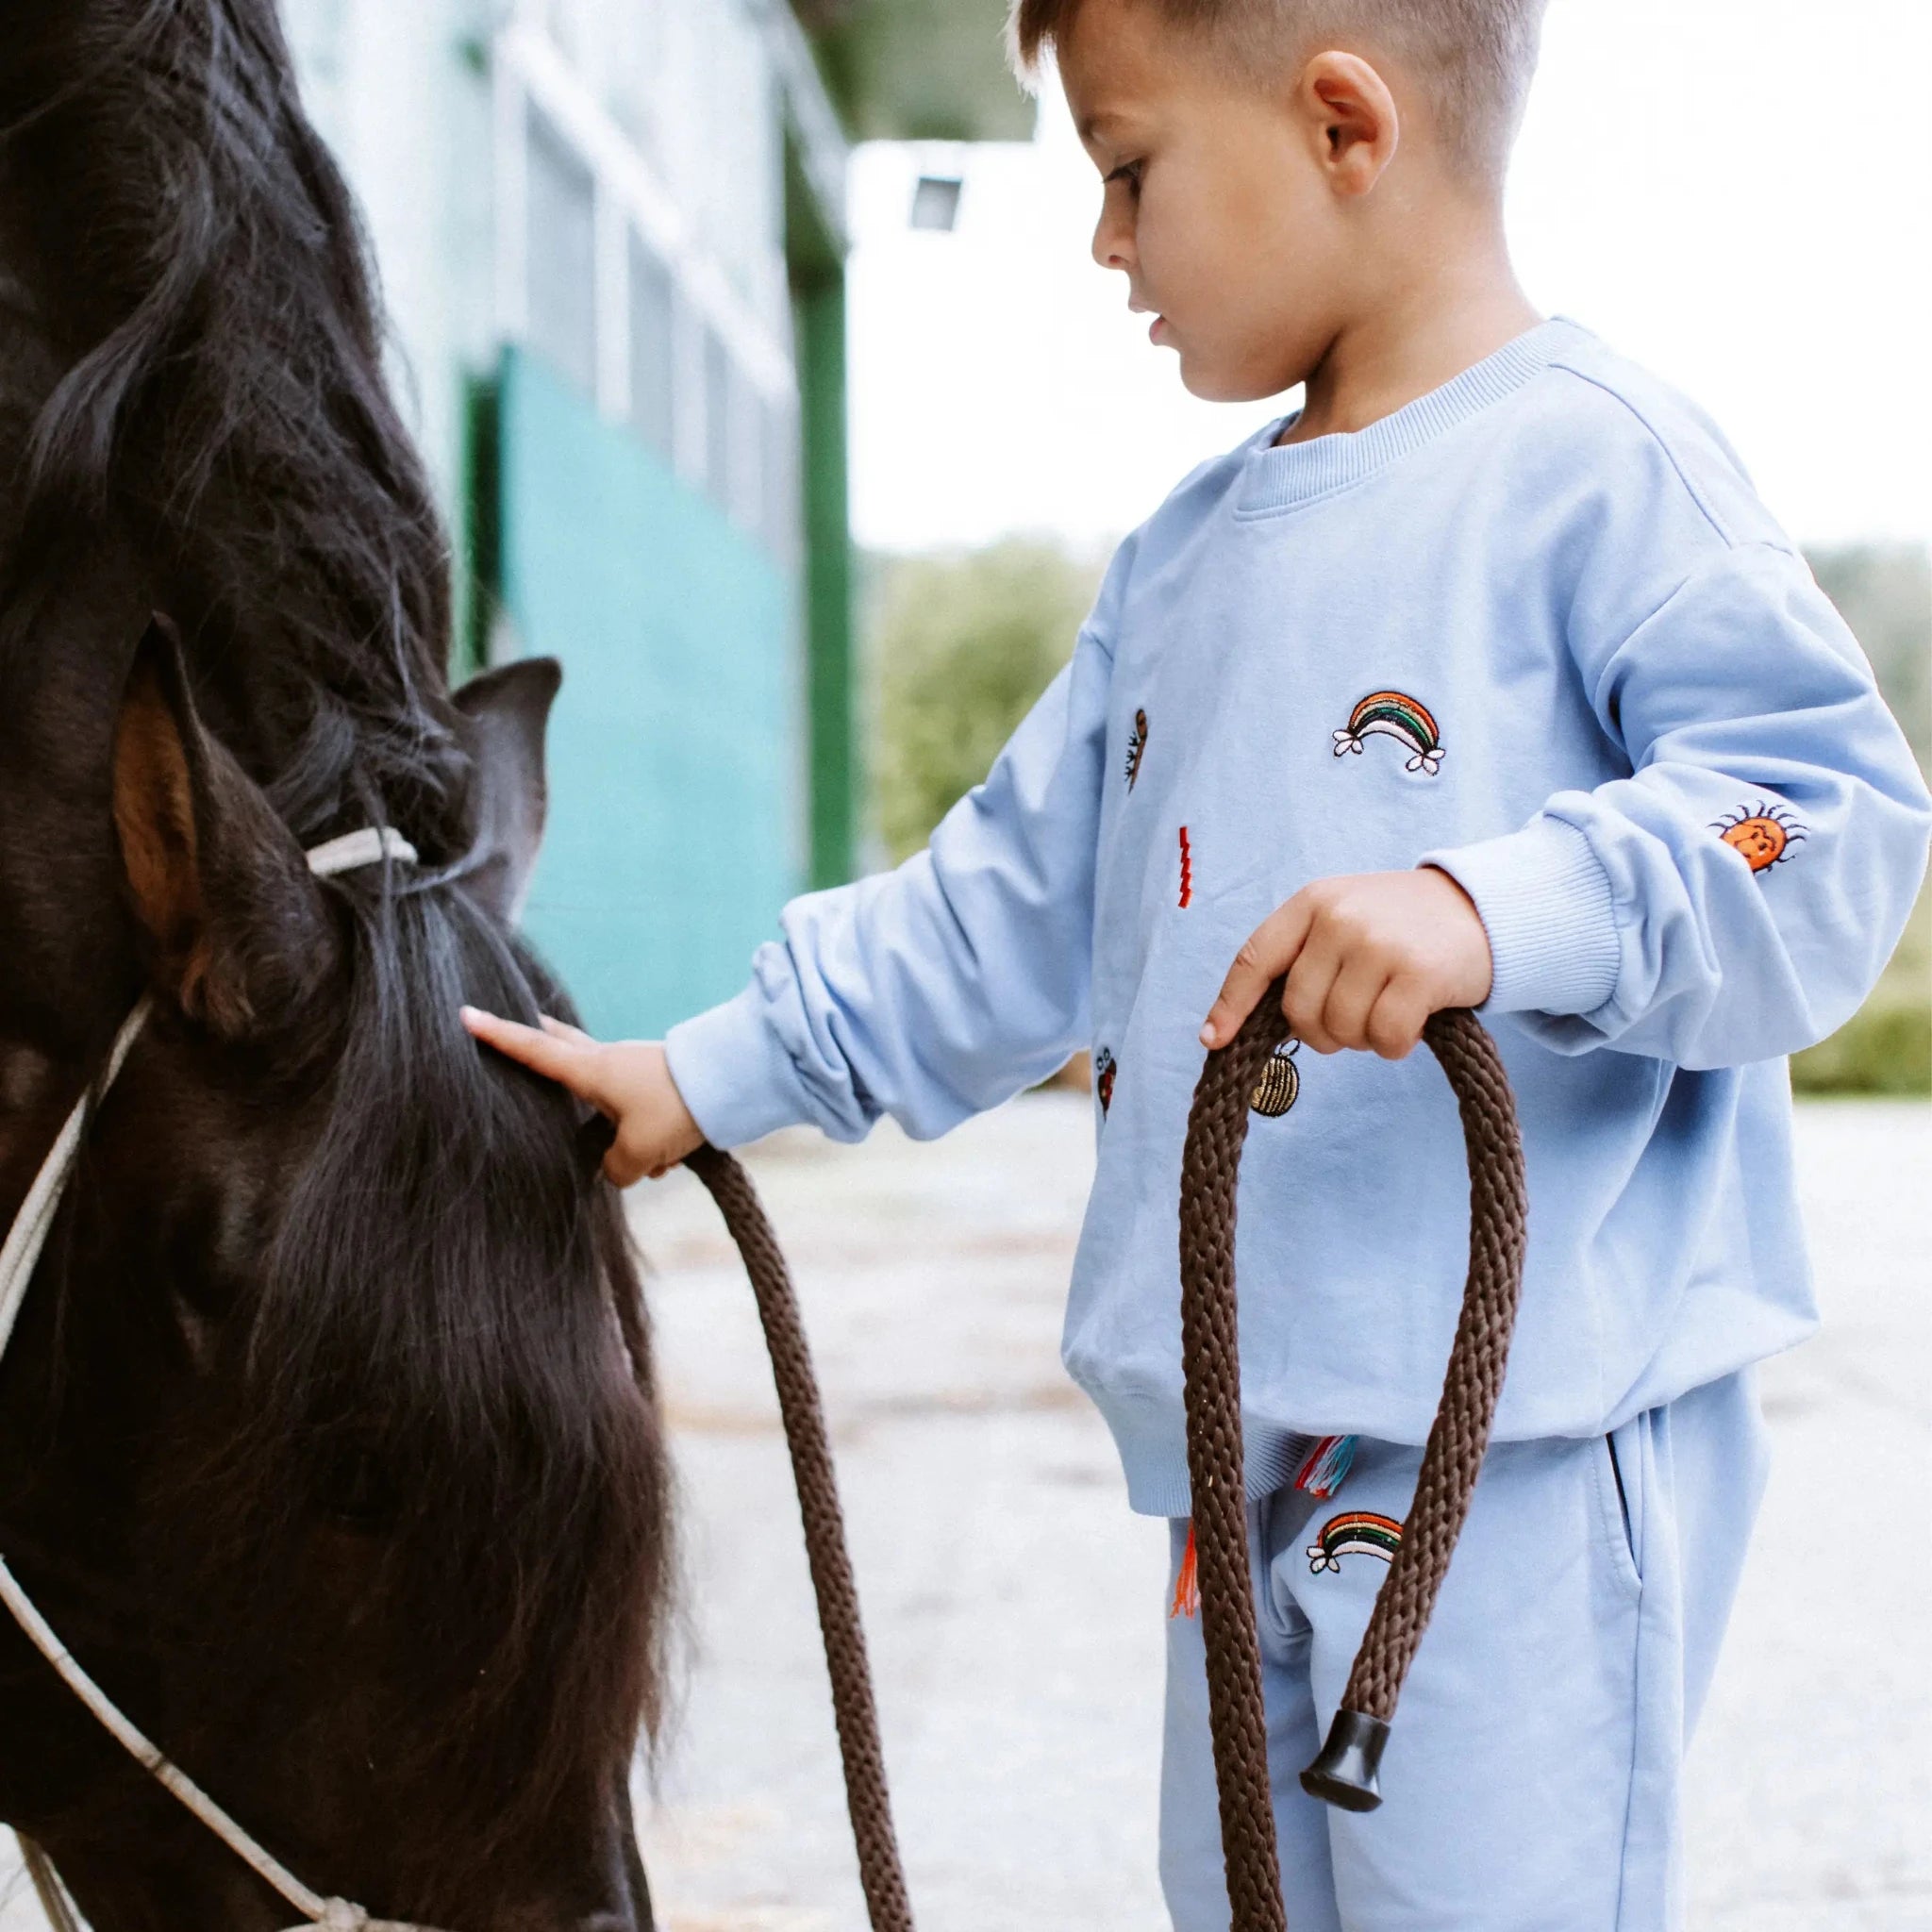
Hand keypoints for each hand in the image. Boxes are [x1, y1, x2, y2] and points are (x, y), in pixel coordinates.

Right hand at [459, 1009, 704, 1185]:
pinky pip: (637, 1113)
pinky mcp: (656, 1082)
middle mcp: (606, 1062)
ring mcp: (632, 1068)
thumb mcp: (639, 1150)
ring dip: (612, 1125)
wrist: (733, 1084)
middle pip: (560, 1046)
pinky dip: (647, 1136)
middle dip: (536, 1040)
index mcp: (591, 1070)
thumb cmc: (677, 1109)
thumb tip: (615, 1170)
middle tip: (512, 1027)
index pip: (533, 1051)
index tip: (465, 1014)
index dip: (498, 1037)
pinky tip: (671, 1159)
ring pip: (603, 1092)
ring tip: (643, 1155)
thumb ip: (614, 1167)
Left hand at [1200, 868, 1492, 1059]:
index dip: (1230, 1005)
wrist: (1483, 908)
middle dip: (1323, 1032)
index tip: (1213, 1040)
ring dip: (1363, 1039)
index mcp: (1312, 902)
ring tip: (1388, 1009)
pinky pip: (1384, 1039)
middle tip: (1355, 1017)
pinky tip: (1413, 1022)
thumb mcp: (1344, 918)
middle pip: (1299, 1012)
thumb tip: (1247, 1022)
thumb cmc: (1401, 926)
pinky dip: (1395, 1045)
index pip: (1255, 959)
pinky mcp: (1418, 974)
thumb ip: (1303, 956)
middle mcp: (1339, 918)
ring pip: (1341, 1030)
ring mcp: (1378, 944)